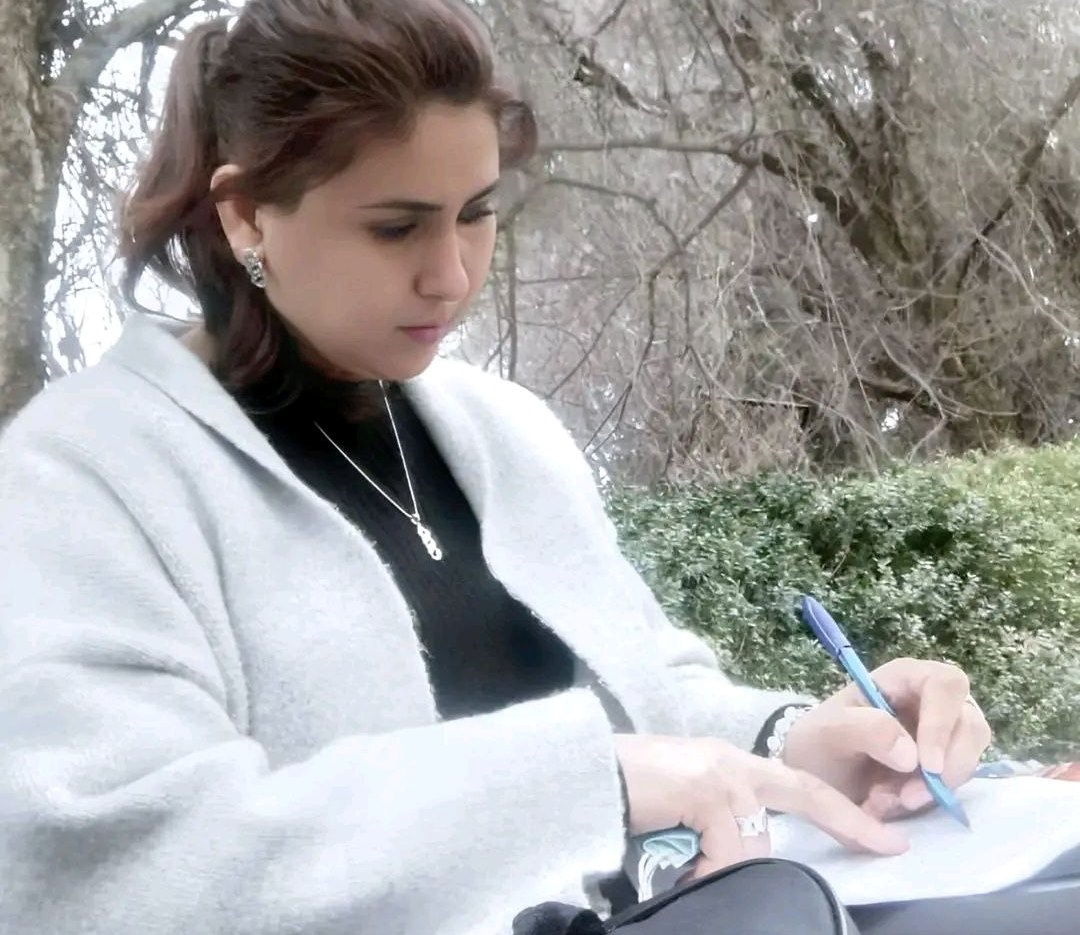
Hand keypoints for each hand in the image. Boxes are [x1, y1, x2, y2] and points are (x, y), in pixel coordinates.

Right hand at [614, 734, 908, 878]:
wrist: (584, 777)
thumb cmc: (627, 797)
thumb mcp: (687, 811)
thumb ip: (722, 827)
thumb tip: (748, 867)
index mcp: (729, 765)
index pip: (798, 786)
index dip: (842, 813)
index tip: (885, 836)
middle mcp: (732, 762)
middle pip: (803, 793)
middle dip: (848, 822)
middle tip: (887, 845)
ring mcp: (721, 774)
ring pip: (755, 845)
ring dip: (724, 871)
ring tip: (685, 872)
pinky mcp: (708, 792)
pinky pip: (727, 854)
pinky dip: (704, 874)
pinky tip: (678, 871)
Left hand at [781, 658, 992, 819]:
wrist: (815, 777)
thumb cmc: (818, 742)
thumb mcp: (827, 732)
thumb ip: (863, 730)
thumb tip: (911, 754)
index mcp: (904, 678)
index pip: (945, 685)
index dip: (943, 722)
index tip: (928, 765)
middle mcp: (931, 701)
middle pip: (970, 725)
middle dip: (945, 767)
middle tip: (908, 798)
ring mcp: (943, 734)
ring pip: (969, 757)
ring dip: (937, 788)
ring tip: (892, 801)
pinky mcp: (944, 765)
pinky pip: (957, 782)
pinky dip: (932, 799)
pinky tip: (897, 804)